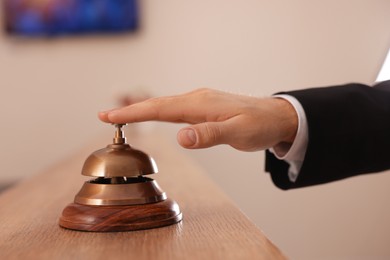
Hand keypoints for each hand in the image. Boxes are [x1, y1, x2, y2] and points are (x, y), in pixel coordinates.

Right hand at [99, 88, 297, 151]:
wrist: (276, 116)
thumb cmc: (259, 126)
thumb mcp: (238, 133)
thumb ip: (209, 134)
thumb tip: (181, 137)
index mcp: (200, 104)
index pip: (160, 108)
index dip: (133, 112)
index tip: (110, 115)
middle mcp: (197, 99)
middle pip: (157, 103)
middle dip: (130, 109)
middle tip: (105, 115)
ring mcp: (200, 102)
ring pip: (165, 105)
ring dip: (142, 109)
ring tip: (121, 114)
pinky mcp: (204, 107)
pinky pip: (175, 108)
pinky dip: (158, 111)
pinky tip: (154, 114)